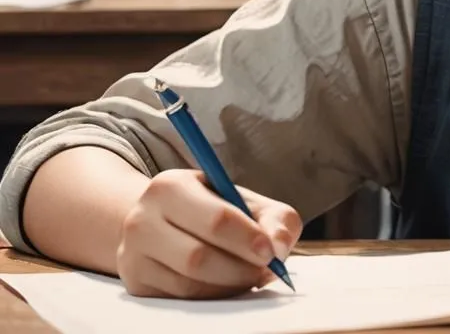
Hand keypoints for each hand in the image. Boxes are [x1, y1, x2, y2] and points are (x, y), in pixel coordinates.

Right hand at [117, 169, 301, 297]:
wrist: (160, 218)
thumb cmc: (211, 207)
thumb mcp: (243, 199)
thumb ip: (273, 217)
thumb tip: (279, 247)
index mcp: (170, 186)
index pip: (215, 218)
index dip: (247, 239)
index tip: (271, 252)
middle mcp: (142, 220)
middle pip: (198, 257)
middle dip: (240, 268)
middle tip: (267, 270)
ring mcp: (133, 255)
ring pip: (189, 284)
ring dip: (229, 285)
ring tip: (253, 277)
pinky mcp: (135, 284)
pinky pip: (180, 300)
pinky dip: (212, 296)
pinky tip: (229, 284)